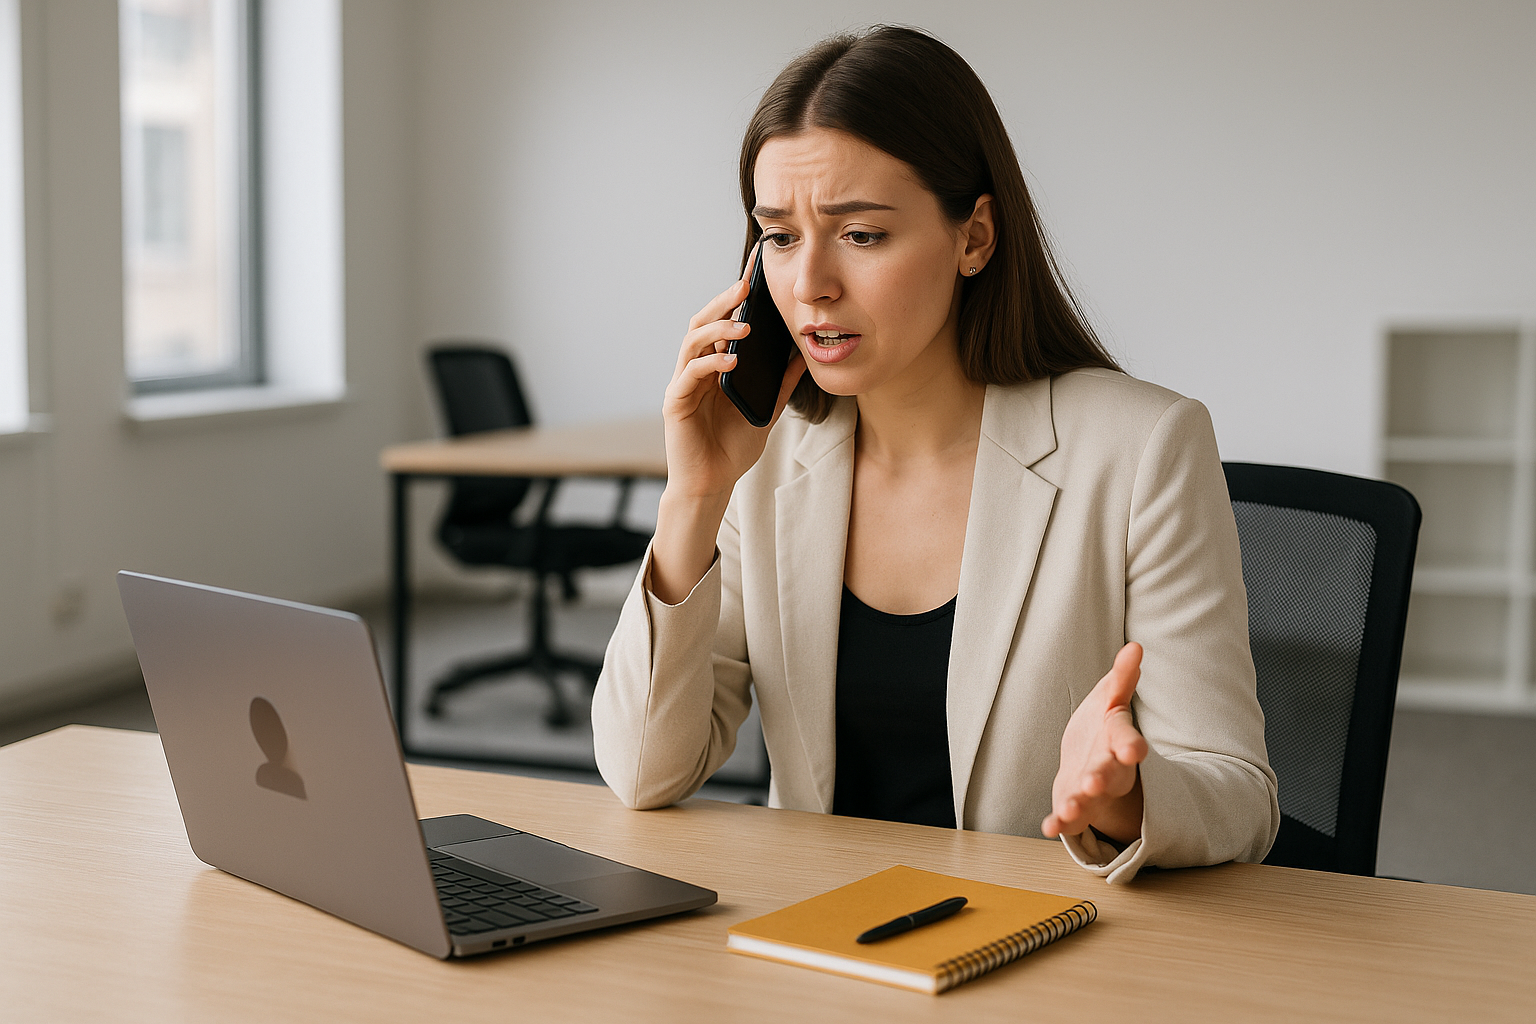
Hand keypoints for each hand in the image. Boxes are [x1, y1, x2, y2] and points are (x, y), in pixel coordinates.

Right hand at [661, 258, 805, 501]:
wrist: (711, 484)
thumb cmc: (732, 448)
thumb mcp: (766, 410)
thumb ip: (780, 383)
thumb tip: (801, 354)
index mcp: (714, 367)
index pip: (722, 323)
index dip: (735, 298)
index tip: (755, 273)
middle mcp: (695, 369)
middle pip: (702, 322)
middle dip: (723, 300)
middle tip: (746, 284)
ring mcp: (683, 383)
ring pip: (693, 341)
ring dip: (718, 328)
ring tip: (744, 324)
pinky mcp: (675, 402)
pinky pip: (690, 373)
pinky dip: (710, 362)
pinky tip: (731, 360)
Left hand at [1042, 642, 1148, 844]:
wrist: (1092, 766)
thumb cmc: (1102, 729)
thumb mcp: (1111, 698)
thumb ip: (1122, 677)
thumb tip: (1134, 647)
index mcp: (1118, 739)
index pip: (1126, 740)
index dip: (1129, 745)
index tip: (1134, 752)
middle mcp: (1109, 768)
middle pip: (1109, 775)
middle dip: (1102, 778)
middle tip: (1094, 782)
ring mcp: (1092, 791)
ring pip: (1089, 800)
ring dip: (1079, 805)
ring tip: (1068, 809)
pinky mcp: (1074, 807)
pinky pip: (1068, 819)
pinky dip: (1060, 824)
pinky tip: (1049, 827)